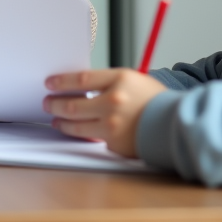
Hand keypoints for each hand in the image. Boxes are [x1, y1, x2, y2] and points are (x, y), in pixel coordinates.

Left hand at [43, 69, 166, 157]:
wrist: (174, 124)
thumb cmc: (153, 100)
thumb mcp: (132, 80)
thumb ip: (107, 82)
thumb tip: (77, 86)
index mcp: (119, 79)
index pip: (80, 79)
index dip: (61, 81)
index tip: (49, 83)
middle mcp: (113, 101)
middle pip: (72, 104)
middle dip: (54, 104)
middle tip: (47, 103)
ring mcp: (112, 124)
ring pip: (76, 125)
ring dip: (61, 122)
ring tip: (55, 119)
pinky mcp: (114, 143)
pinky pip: (91, 138)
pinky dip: (80, 134)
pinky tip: (73, 130)